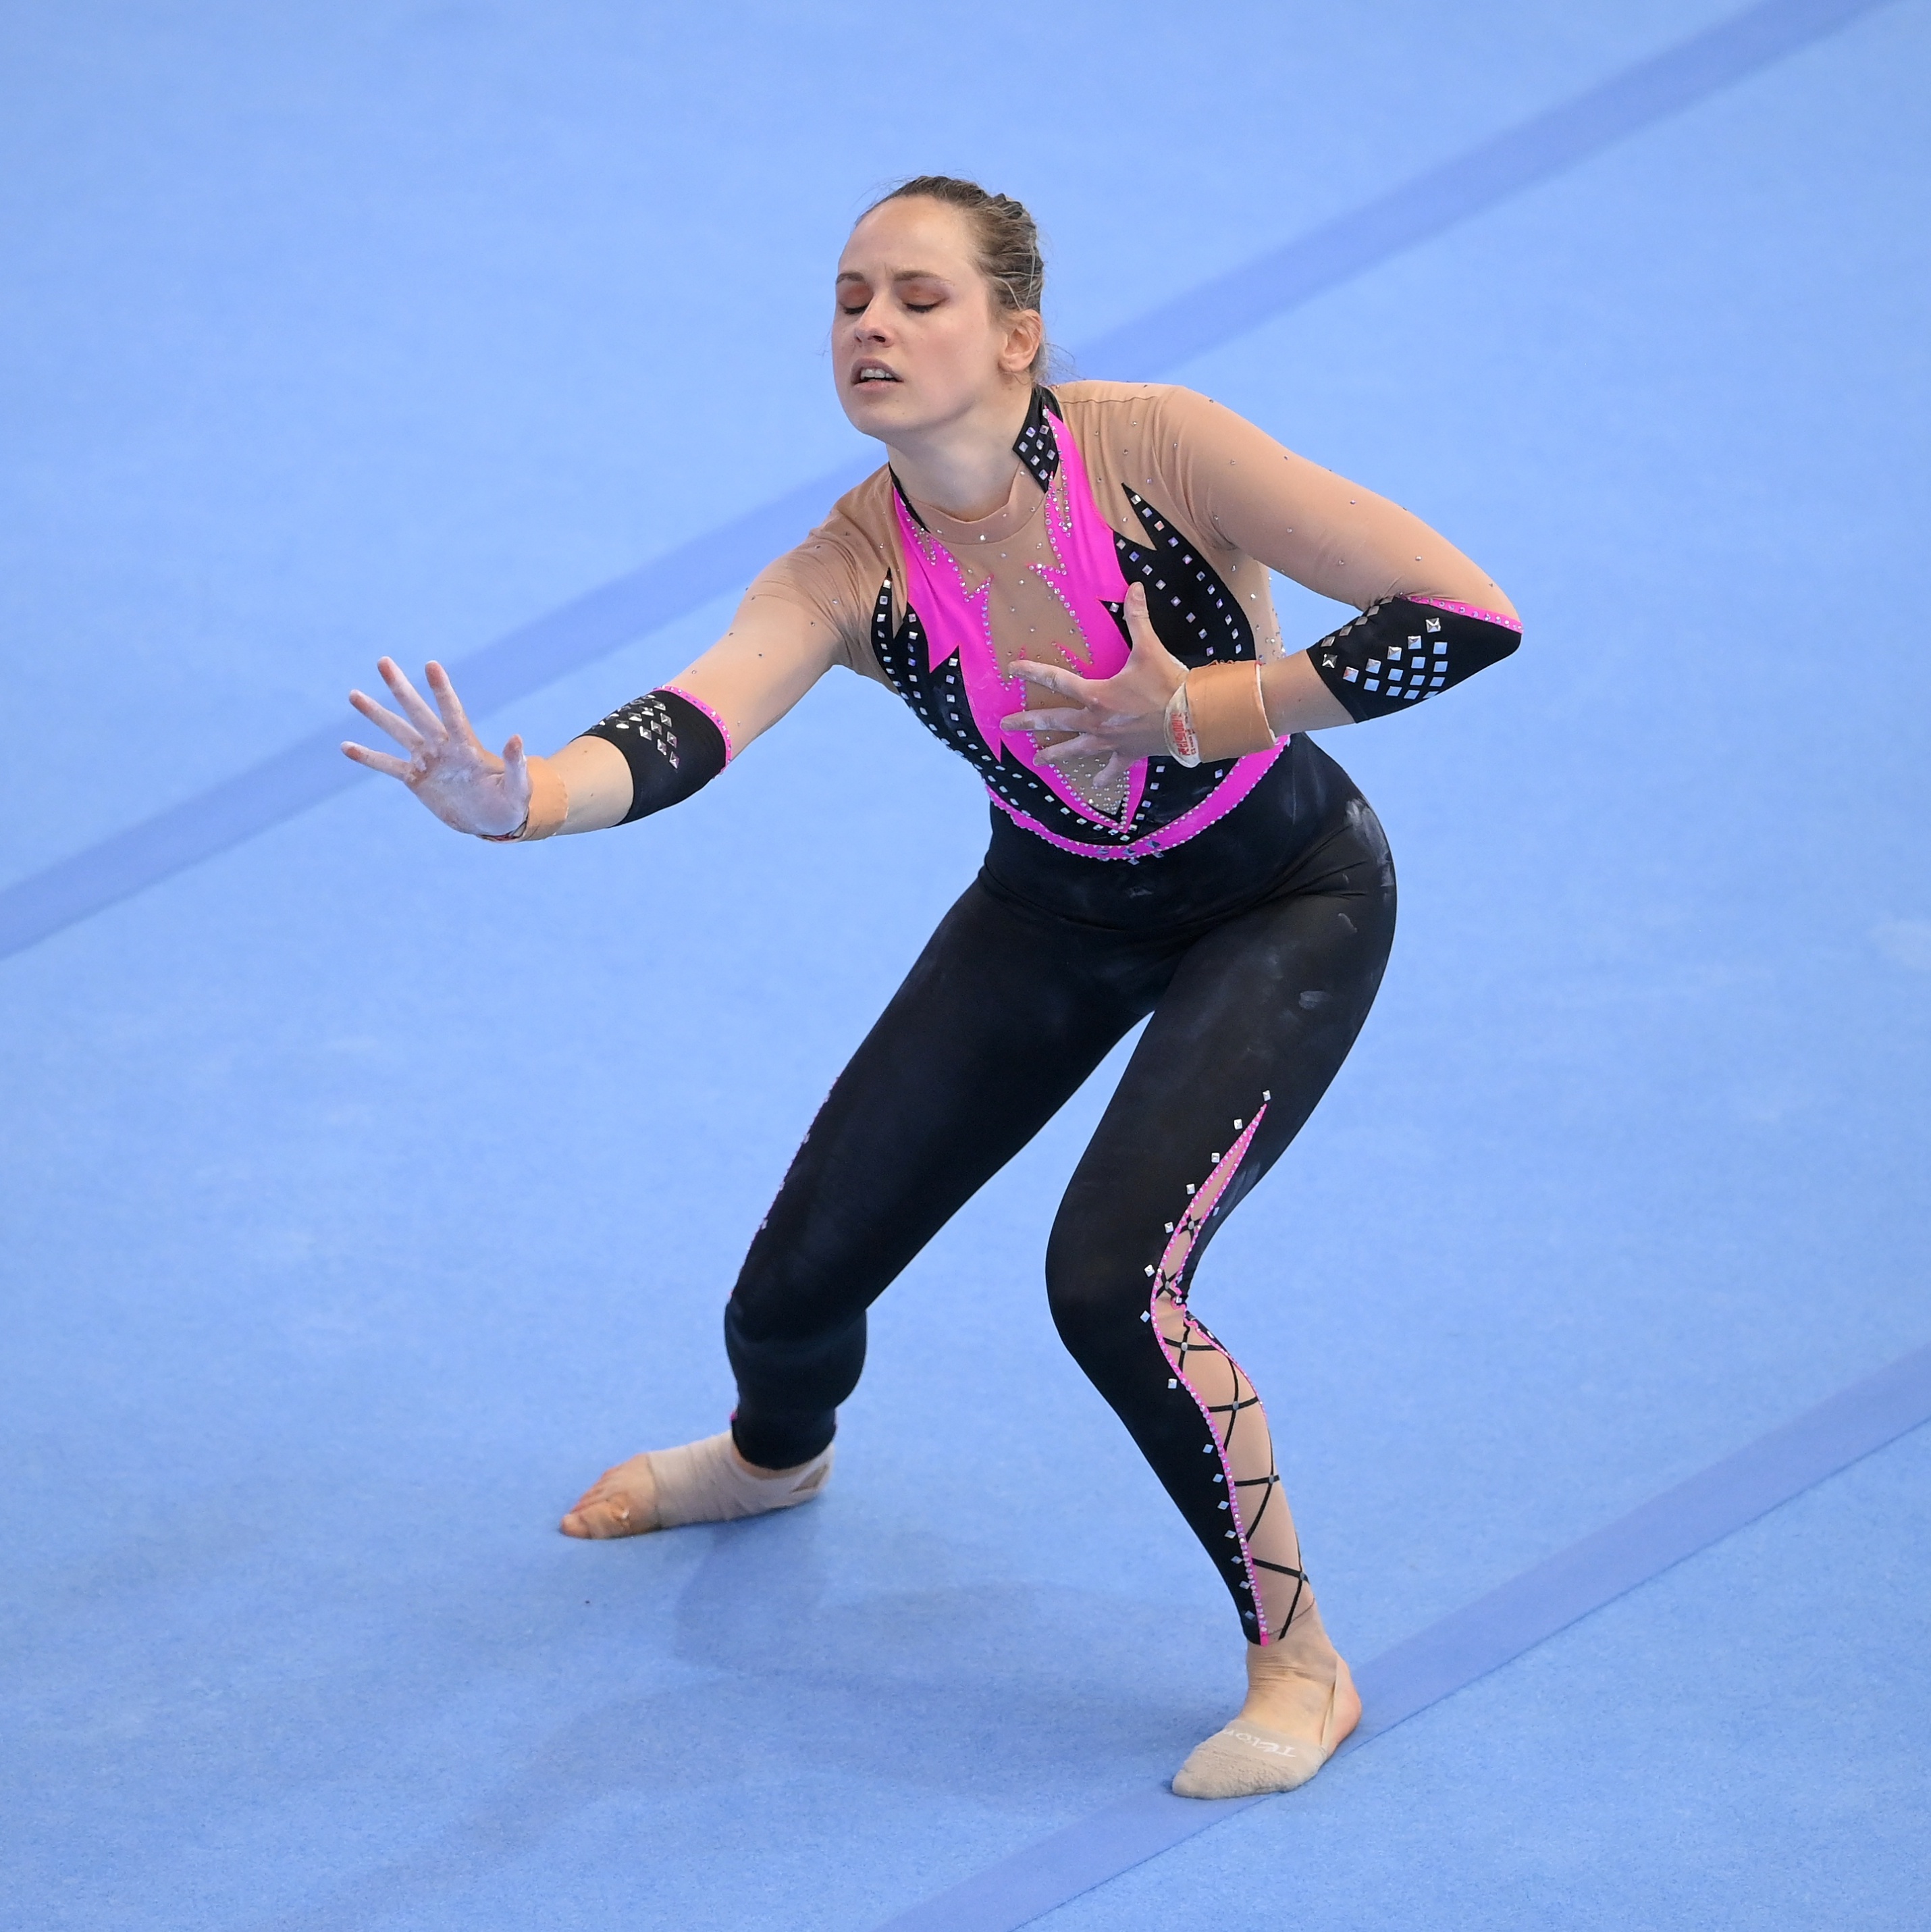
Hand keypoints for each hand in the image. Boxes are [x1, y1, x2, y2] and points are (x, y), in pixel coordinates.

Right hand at [342, 658, 532, 836]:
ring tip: (353, 695)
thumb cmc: (511, 802)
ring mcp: (427, 761)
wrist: (493, 821)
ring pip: (398, 732)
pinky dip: (368, 757)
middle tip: (383, 661)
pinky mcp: (416, 779)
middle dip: (401, 688)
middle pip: (418, 712)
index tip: (430, 665)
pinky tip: (345, 746)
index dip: (442, 690)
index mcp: (466, 745)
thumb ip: (516, 764)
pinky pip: (388, 765)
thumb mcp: (518, 787)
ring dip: (376, 714)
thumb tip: (517, 737)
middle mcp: (443, 746)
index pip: (452, 713)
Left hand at [1000, 582, 1186, 789]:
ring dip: (1055, 755)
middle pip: (1055, 721)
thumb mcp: (1149, 649)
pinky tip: (1096, 784)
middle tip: (1006, 726)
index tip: (1011, 670)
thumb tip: (1135, 587)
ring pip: (1075, 750)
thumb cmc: (1167, 684)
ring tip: (1037, 762)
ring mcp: (1110, 741)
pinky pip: (1112, 768)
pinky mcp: (1127, 754)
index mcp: (1096, 695)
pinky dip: (1105, 776)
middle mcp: (1096, 721)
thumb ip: (1138, 618)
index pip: (1057, 680)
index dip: (1033, 673)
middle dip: (1028, 722)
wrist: (1191, 719)